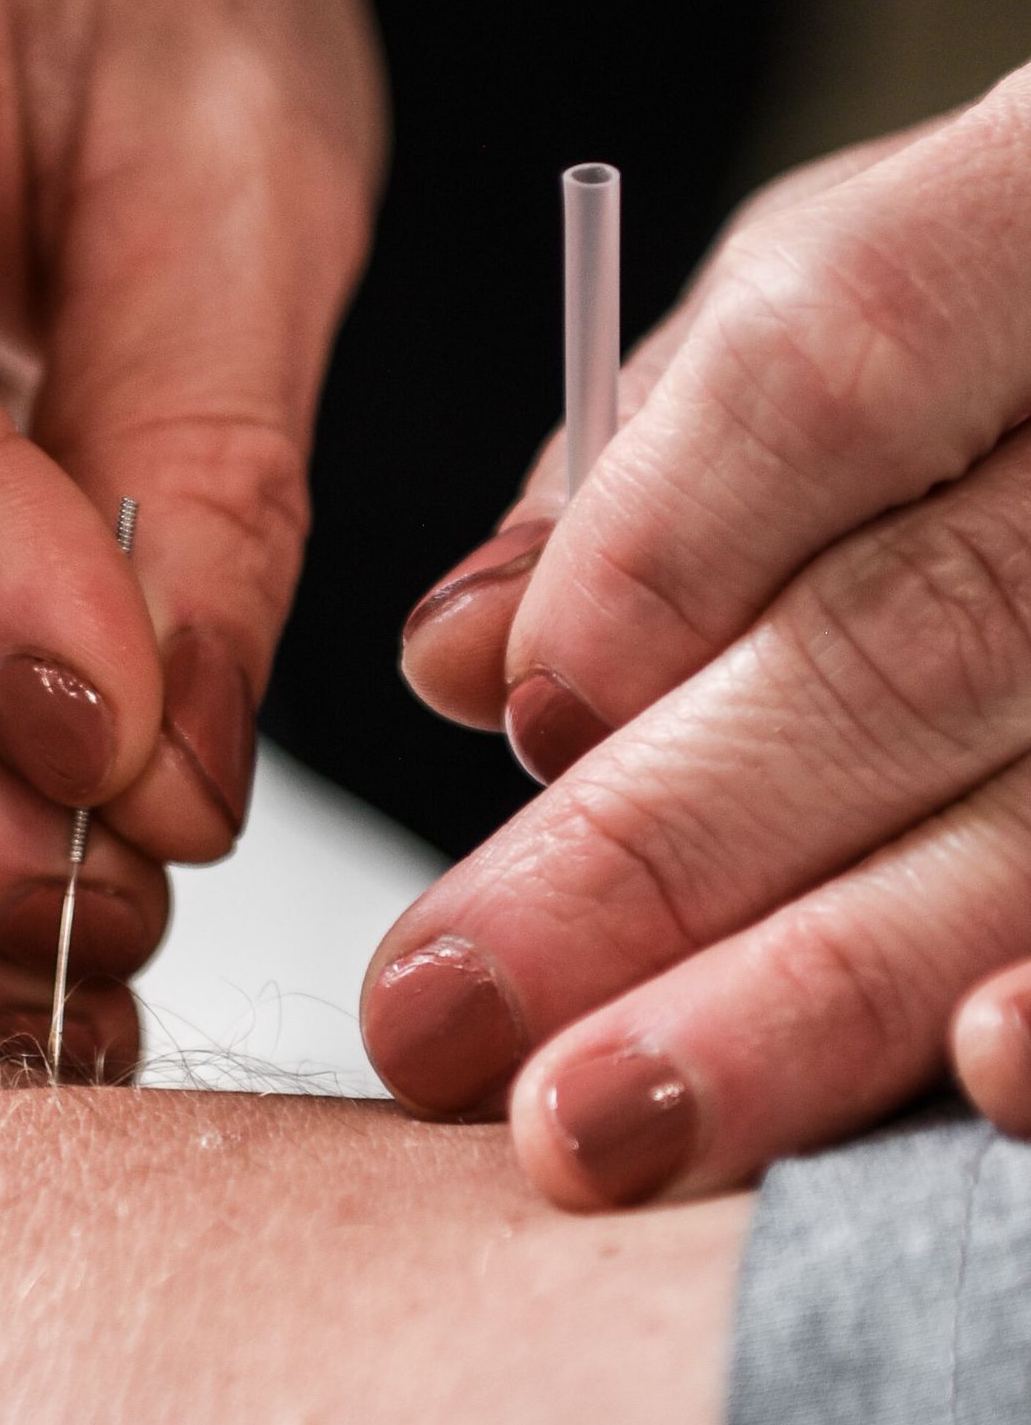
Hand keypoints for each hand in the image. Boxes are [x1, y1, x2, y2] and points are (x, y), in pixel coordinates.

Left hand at [368, 81, 1030, 1199]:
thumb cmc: (988, 337)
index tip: (524, 708)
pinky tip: (975, 1075)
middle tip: (448, 1007)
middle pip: (922, 641)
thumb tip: (461, 656)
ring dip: (804, 1001)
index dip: (670, 542)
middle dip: (661, 846)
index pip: (839, 362)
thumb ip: (646, 468)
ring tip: (596, 1120)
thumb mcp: (823, 304)